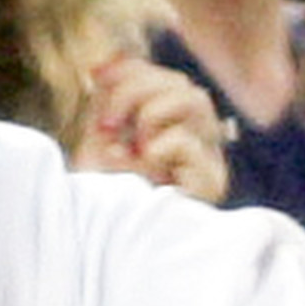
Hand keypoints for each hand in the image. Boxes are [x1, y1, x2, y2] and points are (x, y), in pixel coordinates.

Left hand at [79, 54, 229, 200]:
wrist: (106, 243)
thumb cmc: (106, 195)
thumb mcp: (100, 138)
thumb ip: (108, 100)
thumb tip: (103, 62)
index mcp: (175, 124)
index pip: (165, 76)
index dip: (131, 68)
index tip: (93, 75)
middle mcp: (198, 137)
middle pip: (181, 82)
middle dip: (134, 90)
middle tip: (106, 124)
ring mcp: (209, 158)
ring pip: (194, 99)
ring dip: (149, 114)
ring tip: (130, 146)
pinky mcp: (210, 182)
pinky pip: (185, 140)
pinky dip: (156, 146)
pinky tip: (144, 167)